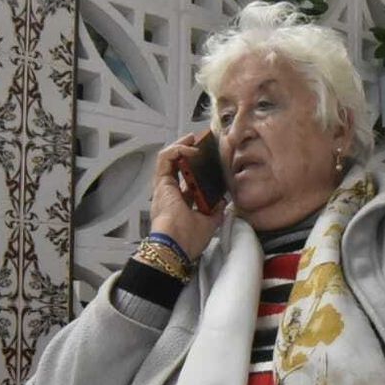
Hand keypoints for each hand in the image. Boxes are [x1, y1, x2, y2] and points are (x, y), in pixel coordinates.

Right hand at [150, 134, 224, 261]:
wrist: (175, 246)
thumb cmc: (188, 240)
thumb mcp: (209, 223)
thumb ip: (216, 211)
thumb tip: (223, 201)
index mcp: (179, 204)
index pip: (187, 179)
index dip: (196, 167)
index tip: (209, 159)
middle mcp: (169, 194)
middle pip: (177, 165)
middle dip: (188, 150)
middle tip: (201, 141)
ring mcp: (163, 187)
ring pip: (168, 158)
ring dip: (182, 145)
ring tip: (195, 138)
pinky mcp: (161, 182)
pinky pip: (165, 158)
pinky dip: (178, 150)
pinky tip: (192, 149)